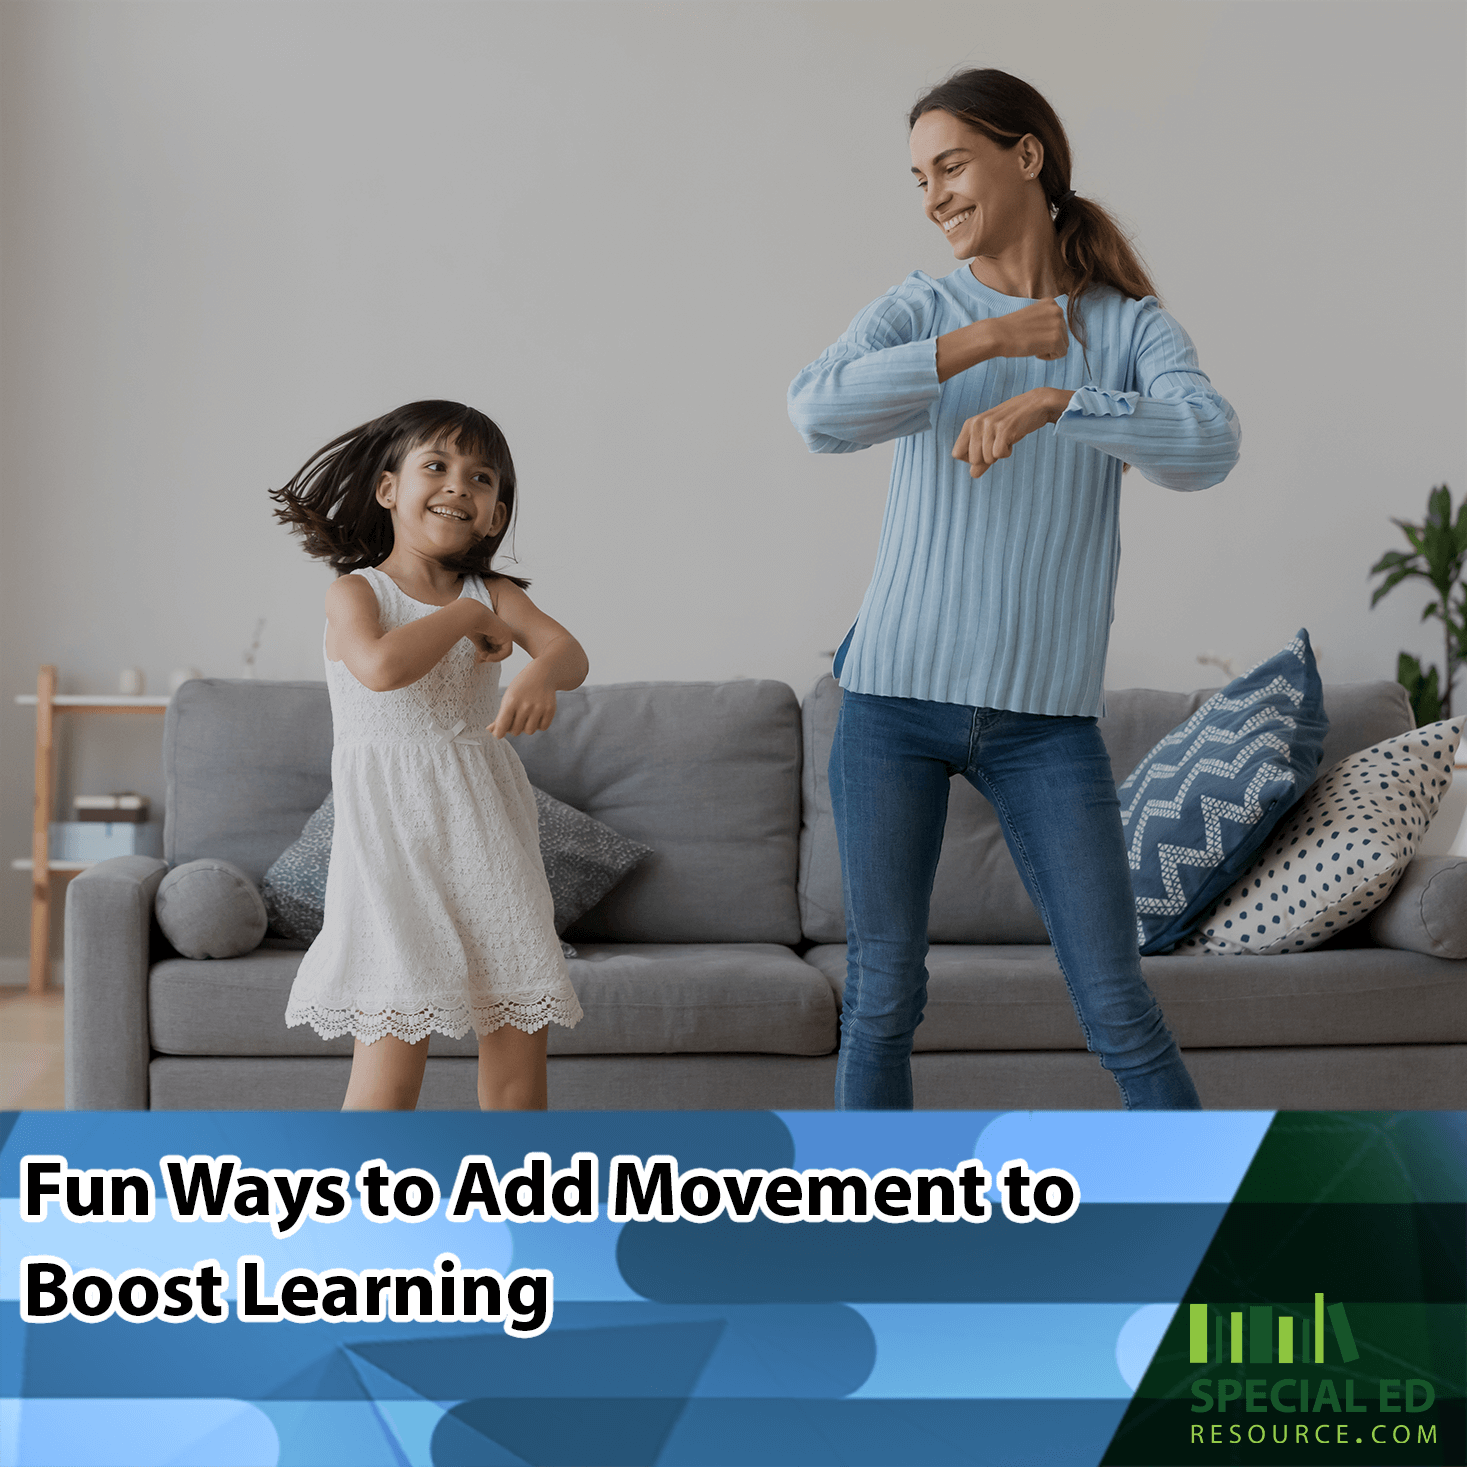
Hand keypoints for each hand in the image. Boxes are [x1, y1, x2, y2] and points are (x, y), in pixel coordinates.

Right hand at [465, 603, 513, 663]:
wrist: (469, 615)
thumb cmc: (469, 624)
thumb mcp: (477, 639)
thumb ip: (482, 648)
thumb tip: (483, 659)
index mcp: (493, 630)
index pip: (493, 647)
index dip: (487, 656)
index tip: (478, 659)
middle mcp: (500, 631)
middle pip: (499, 650)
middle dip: (490, 657)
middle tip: (480, 659)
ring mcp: (505, 632)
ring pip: (504, 652)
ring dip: (493, 658)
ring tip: (483, 656)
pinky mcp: (508, 634)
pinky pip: (507, 652)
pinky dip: (497, 657)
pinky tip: (488, 656)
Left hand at [488, 665, 557, 738]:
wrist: (542, 674)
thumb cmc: (521, 688)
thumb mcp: (508, 698)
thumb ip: (500, 716)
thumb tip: (490, 731)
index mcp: (511, 701)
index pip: (503, 725)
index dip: (499, 733)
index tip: (499, 735)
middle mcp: (526, 705)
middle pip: (516, 731)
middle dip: (514, 727)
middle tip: (516, 718)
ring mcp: (539, 708)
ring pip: (529, 731)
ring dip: (527, 727)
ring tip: (527, 716)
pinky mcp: (550, 710)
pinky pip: (542, 728)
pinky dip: (539, 724)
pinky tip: (537, 714)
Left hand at [953, 388, 1067, 478]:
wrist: (1035, 405)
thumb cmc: (1012, 424)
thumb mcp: (992, 439)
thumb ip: (981, 457)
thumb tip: (973, 474)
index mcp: (969, 424)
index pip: (957, 454)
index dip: (971, 458)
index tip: (984, 449)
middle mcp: (976, 423)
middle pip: (973, 460)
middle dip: (988, 458)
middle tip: (998, 443)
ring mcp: (990, 425)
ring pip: (987, 458)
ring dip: (1000, 454)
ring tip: (1006, 438)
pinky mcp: (1004, 428)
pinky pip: (999, 454)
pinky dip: (1007, 452)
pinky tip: (1012, 439)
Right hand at [991, 297, 1069, 360]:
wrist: (998, 335)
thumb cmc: (1010, 329)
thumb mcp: (1032, 316)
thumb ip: (1046, 319)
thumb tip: (1054, 331)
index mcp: (1051, 303)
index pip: (1059, 324)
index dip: (1045, 333)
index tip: (1031, 333)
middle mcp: (1058, 310)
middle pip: (1063, 335)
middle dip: (1049, 342)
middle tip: (1031, 340)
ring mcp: (1058, 324)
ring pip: (1063, 345)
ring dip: (1049, 349)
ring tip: (1033, 345)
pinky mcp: (1056, 339)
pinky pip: (1061, 354)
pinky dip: (1049, 356)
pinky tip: (1035, 351)